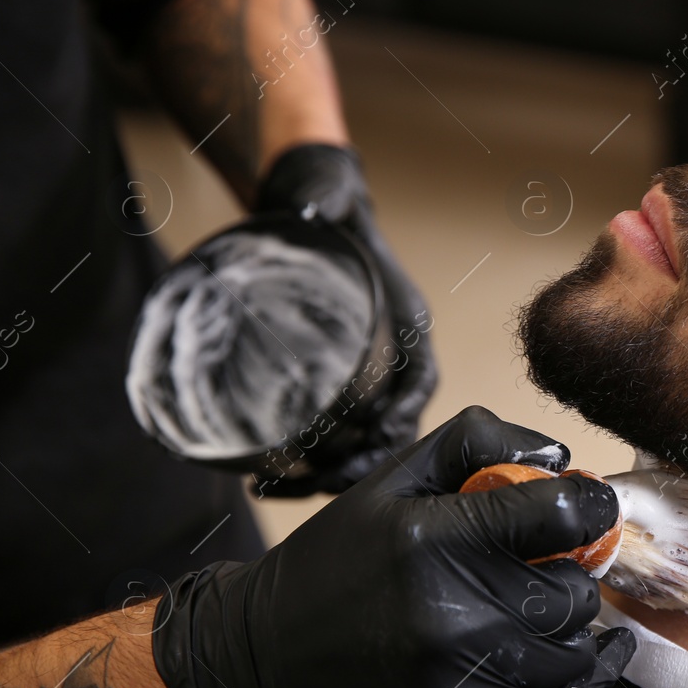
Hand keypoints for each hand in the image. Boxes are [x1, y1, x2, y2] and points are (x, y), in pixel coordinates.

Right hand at [151, 406, 634, 687]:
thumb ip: (477, 444)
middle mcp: (452, 617)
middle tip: (540, 567)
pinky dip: (561, 678)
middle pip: (576, 592)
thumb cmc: (336, 559)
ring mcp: (460, 684)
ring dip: (564, 629)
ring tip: (530, 611)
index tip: (585, 509)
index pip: (562, 517)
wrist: (260, 663)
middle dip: (568, 573)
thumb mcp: (392, 480)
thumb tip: (558, 458)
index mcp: (434, 541)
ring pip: (575, 653)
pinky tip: (547, 652)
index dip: (590, 507)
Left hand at [255, 142, 437, 494]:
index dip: (403, 415)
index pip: (419, 381)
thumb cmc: (326, 203)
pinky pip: (333, 442)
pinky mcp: (334, 391)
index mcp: (407, 322)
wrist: (310, 206)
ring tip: (277, 489)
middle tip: (322, 483)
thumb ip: (327, 200)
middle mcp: (394, 358)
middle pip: (393, 430)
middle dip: (362, 465)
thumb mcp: (330, 198)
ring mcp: (365, 379)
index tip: (378, 439)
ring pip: (363, 448)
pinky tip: (268, 479)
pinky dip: (307, 466)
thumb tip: (313, 207)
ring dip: (329, 477)